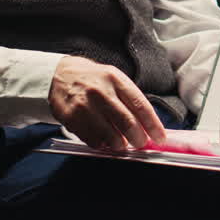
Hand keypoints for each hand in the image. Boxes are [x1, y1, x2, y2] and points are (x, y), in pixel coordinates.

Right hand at [48, 55, 165, 149]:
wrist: (59, 75)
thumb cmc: (93, 79)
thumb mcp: (114, 79)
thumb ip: (130, 99)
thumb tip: (148, 124)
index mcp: (116, 80)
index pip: (140, 106)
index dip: (153, 125)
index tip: (160, 137)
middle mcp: (101, 92)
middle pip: (127, 123)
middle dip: (138, 139)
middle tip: (141, 143)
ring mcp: (85, 106)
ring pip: (110, 136)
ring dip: (120, 144)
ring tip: (121, 142)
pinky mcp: (71, 118)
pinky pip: (93, 140)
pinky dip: (103, 145)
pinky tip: (104, 140)